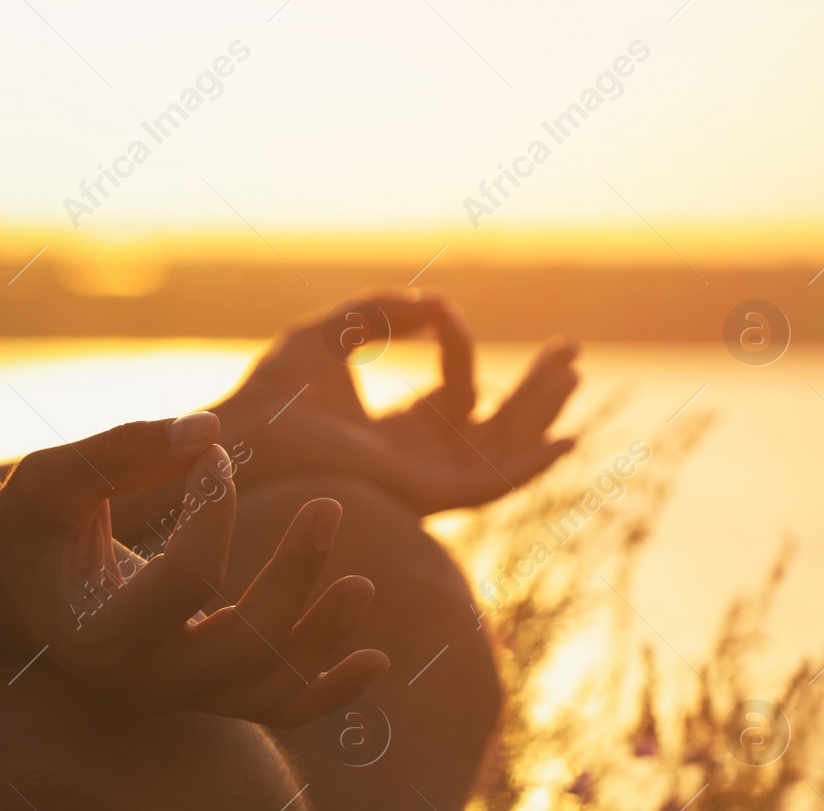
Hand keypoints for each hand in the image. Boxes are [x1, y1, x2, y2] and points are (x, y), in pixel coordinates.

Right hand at [0, 413, 389, 726]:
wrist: (14, 590)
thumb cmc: (31, 526)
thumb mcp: (55, 477)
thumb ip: (124, 451)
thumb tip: (211, 429)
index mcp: (98, 636)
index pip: (187, 582)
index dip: (217, 513)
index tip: (218, 456)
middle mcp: (141, 683)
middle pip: (245, 645)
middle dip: (296, 576)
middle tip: (329, 506)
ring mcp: (176, 699)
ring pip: (270, 688)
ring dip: (324, 638)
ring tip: (362, 583)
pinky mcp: (204, 695)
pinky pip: (279, 709)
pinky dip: (331, 690)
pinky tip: (377, 658)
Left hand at [214, 289, 580, 514]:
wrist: (250, 432)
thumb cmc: (274, 394)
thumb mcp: (331, 335)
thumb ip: (381, 314)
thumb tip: (436, 303)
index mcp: (398, 432)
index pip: (452, 389)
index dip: (457, 346)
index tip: (441, 312)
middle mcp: (418, 461)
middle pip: (496, 428)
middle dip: (535, 389)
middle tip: (570, 350)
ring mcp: (425, 481)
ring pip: (504, 451)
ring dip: (542, 413)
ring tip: (573, 372)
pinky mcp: (426, 494)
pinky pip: (493, 486)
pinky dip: (533, 465)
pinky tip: (567, 440)